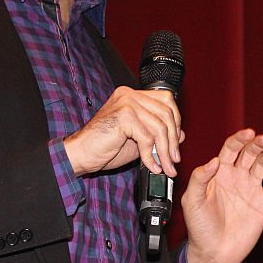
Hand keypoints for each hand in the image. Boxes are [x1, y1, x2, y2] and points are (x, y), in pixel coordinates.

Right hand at [63, 86, 183, 176]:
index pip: (166, 101)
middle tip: (173, 161)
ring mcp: (127, 103)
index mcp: (133, 96)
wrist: (80, 155)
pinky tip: (150, 166)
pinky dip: (151, 155)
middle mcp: (130, 95)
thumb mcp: (138, 140)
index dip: (176, 123)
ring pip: (159, 127)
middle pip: (166, 114)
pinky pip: (147, 138)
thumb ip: (157, 134)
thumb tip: (181, 135)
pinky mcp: (123, 116)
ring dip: (164, 151)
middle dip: (172, 141)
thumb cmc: (104, 147)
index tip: (176, 145)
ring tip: (165, 167)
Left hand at [181, 129, 262, 262]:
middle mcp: (237, 177)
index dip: (239, 139)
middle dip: (257, 143)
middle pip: (250, 153)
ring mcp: (251, 189)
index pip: (231, 149)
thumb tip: (215, 160)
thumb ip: (200, 179)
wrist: (213, 253)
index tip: (247, 133)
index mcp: (220, 172)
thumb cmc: (199, 227)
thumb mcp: (192, 201)